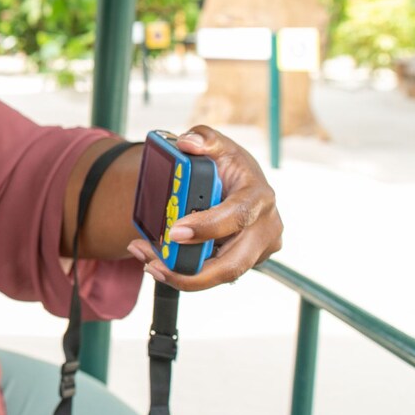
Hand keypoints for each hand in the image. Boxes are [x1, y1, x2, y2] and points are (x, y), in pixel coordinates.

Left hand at [126, 125, 281, 291]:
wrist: (237, 183)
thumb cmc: (227, 164)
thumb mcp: (216, 144)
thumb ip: (203, 138)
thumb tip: (188, 143)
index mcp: (259, 197)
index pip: (236, 217)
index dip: (207, 227)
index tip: (174, 232)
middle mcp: (266, 228)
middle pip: (233, 264)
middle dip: (192, 272)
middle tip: (153, 264)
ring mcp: (259, 250)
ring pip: (221, 276)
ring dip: (182, 276)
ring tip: (148, 263)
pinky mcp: (246, 262)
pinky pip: (214, 275)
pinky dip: (185, 273)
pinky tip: (159, 262)